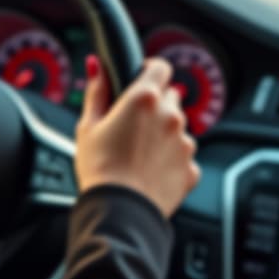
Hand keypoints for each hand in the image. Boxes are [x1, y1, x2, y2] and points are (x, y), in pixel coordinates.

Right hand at [75, 55, 200, 217]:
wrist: (119, 212)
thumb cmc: (100, 170)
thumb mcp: (87, 126)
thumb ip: (96, 90)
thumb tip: (97, 65)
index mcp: (145, 99)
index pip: (160, 67)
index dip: (149, 71)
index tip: (141, 80)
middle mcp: (171, 116)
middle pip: (171, 96)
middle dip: (155, 105)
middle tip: (133, 125)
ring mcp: (185, 143)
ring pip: (178, 128)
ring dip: (164, 134)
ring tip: (138, 154)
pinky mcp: (191, 168)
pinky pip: (183, 157)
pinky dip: (170, 160)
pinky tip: (149, 171)